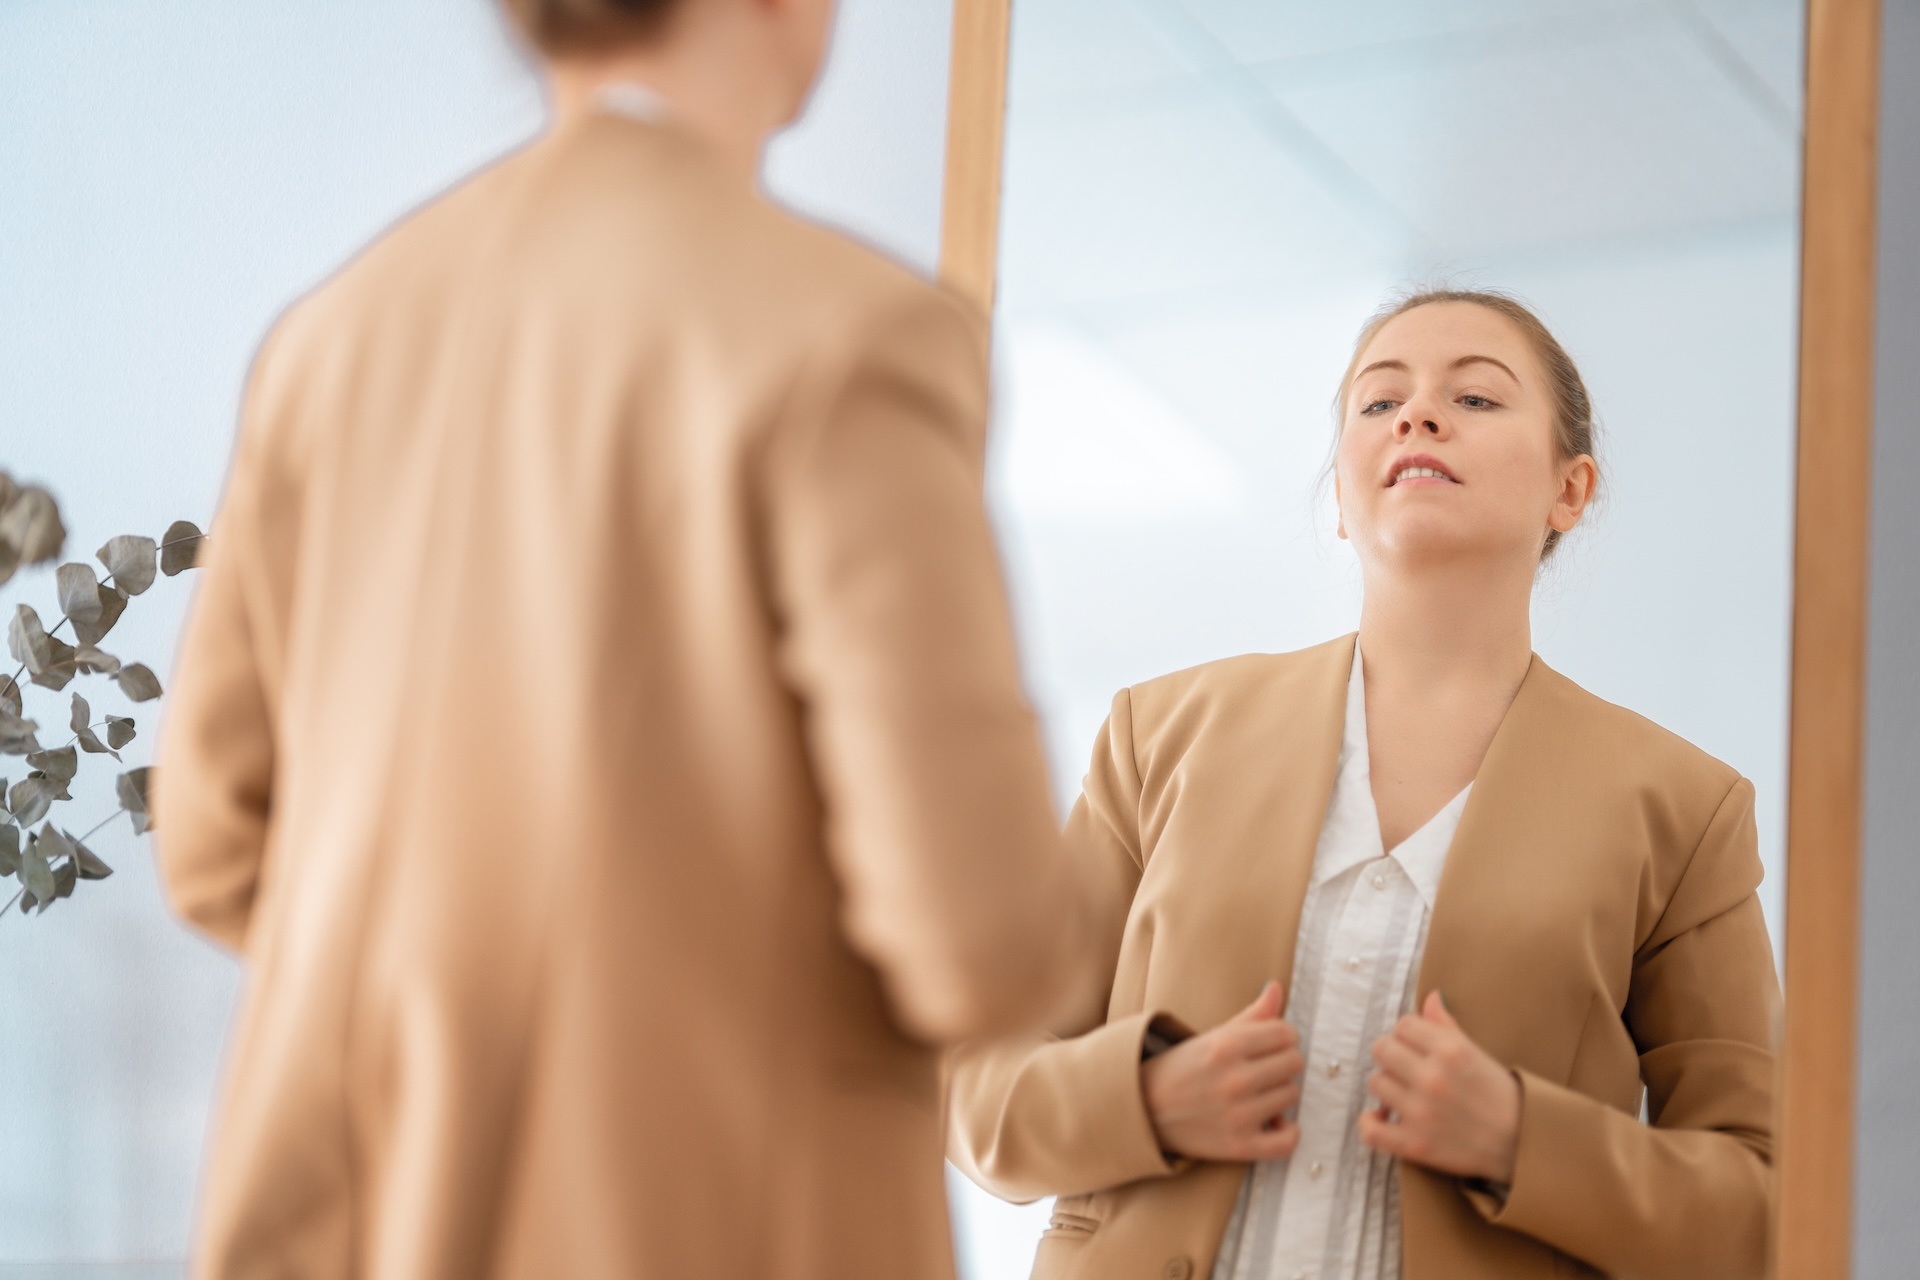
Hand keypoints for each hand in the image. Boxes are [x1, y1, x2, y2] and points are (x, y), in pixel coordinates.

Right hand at [1140, 980, 1302, 1161]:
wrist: (1144, 1109)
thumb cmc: (1181, 1069)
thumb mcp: (1212, 1036)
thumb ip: (1250, 1015)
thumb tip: (1276, 988)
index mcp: (1227, 1045)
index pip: (1286, 1033)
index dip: (1284, 1036)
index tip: (1272, 1044)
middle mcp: (1234, 1079)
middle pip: (1294, 1063)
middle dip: (1283, 1063)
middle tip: (1264, 1068)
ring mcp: (1238, 1115)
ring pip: (1292, 1095)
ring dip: (1280, 1094)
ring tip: (1259, 1093)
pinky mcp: (1239, 1145)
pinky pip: (1287, 1141)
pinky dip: (1288, 1133)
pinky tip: (1275, 1123)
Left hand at [1359, 991, 1519, 1182]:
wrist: (1522, 1143)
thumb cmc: (1500, 1095)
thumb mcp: (1477, 1054)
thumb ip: (1447, 1026)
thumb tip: (1430, 997)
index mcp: (1451, 1050)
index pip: (1404, 1025)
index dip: (1409, 1035)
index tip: (1417, 1047)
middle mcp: (1433, 1078)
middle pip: (1382, 1049)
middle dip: (1393, 1056)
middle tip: (1407, 1068)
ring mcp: (1421, 1112)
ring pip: (1376, 1083)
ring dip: (1387, 1087)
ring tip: (1405, 1094)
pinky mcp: (1415, 1144)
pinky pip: (1370, 1130)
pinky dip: (1369, 1124)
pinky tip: (1382, 1118)